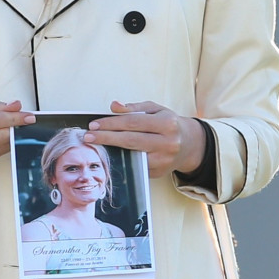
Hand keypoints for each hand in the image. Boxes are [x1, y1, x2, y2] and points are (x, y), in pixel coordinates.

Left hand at [83, 101, 204, 177]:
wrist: (190, 144)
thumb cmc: (168, 123)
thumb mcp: (155, 109)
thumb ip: (134, 108)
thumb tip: (115, 106)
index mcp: (167, 123)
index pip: (132, 123)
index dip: (111, 124)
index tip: (94, 125)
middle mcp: (167, 142)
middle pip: (130, 140)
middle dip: (106, 138)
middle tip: (88, 136)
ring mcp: (163, 160)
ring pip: (131, 155)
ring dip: (110, 150)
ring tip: (93, 144)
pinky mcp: (158, 172)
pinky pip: (134, 166)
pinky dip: (120, 159)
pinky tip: (108, 154)